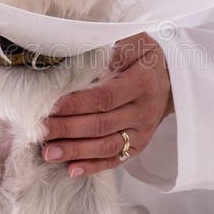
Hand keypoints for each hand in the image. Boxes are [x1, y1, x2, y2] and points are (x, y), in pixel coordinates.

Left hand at [42, 33, 173, 177]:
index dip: (77, 104)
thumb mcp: (134, 44)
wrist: (171, 79)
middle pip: (101, 124)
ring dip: (75, 151)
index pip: (104, 97)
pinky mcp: (138, 145)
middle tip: (41, 131)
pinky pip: (115, 159)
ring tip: (49, 152)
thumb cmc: (145, 58)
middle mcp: (143, 111)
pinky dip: (93, 166)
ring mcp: (142, 132)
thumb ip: (109, 51)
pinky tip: (71, 169)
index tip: (52, 107)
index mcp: (141, 84)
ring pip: (106, 146)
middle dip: (68, 129)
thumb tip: (77, 58)